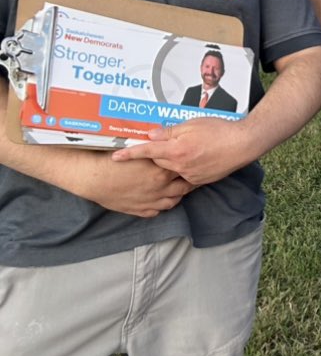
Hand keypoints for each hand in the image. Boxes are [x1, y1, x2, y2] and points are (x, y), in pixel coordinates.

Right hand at [72, 153, 193, 217]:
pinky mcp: (140, 210)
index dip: (189, 164)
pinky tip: (161, 200)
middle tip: (193, 176)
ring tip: (180, 188)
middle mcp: (160, 188)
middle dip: (190, 181)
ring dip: (178, 195)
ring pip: (173, 201)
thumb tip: (167, 144)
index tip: (192, 161)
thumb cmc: (114, 160)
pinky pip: (157, 211)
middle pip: (184, 186)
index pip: (184, 168)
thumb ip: (156, 150)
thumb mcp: (139, 151)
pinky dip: (161, 206)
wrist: (94, 178)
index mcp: (162, 171)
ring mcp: (151, 201)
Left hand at [111, 117, 251, 186]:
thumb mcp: (193, 124)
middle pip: (157, 162)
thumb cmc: (220, 130)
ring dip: (170, 162)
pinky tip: (192, 160)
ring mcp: (190, 176)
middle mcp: (180, 166)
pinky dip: (183, 169)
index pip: (147, 152)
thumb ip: (170, 131)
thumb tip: (151, 135)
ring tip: (182, 151)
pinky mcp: (199, 181)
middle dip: (155, 155)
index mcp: (177, 150)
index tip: (116, 156)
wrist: (243, 144)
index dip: (130, 154)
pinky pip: (184, 177)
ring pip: (170, 170)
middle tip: (158, 146)